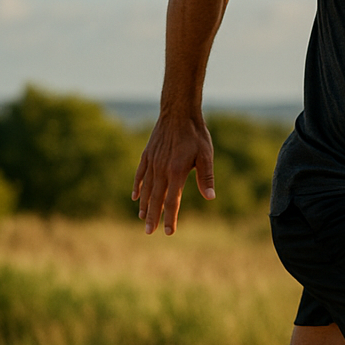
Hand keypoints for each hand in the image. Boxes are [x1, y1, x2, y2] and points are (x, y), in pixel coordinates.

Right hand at [132, 112, 215, 234]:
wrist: (178, 112)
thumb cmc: (196, 135)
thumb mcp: (205, 155)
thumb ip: (206, 177)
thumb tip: (210, 197)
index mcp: (176, 172)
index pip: (172, 201)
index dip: (170, 218)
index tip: (168, 232)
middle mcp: (161, 170)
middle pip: (155, 199)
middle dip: (153, 217)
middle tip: (149, 232)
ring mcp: (152, 162)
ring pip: (146, 189)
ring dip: (144, 205)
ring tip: (143, 218)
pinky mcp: (147, 155)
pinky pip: (140, 174)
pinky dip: (137, 187)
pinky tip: (135, 197)